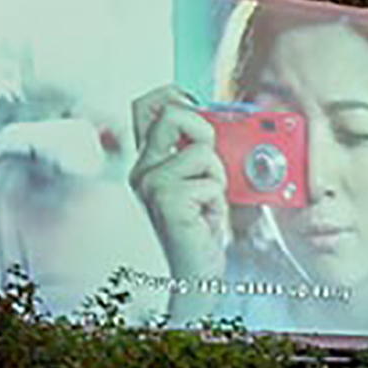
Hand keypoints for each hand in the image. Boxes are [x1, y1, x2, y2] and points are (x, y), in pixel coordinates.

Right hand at [127, 87, 226, 279]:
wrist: (196, 271)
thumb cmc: (202, 228)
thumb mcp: (203, 182)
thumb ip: (203, 152)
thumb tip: (224, 120)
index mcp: (150, 159)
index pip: (148, 105)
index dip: (175, 95)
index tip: (198, 108)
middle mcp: (143, 168)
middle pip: (174, 114)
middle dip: (206, 130)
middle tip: (211, 164)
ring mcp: (150, 183)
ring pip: (203, 152)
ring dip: (219, 178)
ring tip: (208, 203)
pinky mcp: (166, 199)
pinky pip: (211, 182)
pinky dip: (219, 200)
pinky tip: (206, 217)